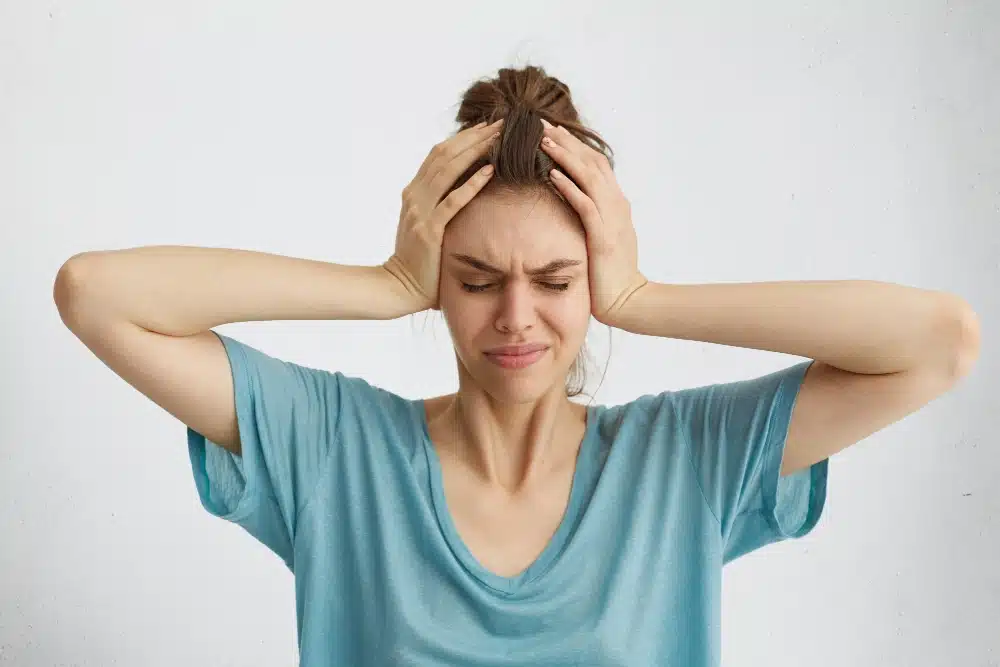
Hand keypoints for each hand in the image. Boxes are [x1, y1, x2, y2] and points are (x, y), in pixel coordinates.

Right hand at [382, 118, 503, 311]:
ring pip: (448, 170)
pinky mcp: (429, 230)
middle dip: (474, 136)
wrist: (399, 287)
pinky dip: (472, 183)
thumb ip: (437, 205)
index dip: (463, 137)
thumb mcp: (424, 224)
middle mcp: (414, 196)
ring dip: (475, 150)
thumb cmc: (418, 260)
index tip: (487, 126)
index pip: (438, 154)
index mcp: (414, 192)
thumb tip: (463, 189)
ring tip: (499, 137)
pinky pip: (453, 201)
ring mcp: (420, 211)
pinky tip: (490, 170)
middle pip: (445, 154)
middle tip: (500, 122)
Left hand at [539, 118, 647, 325]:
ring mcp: (612, 219)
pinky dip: (569, 187)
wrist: (627, 301)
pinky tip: (552, 175)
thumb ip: (595, 217)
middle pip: (592, 162)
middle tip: (542, 124)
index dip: (575, 145)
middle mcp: (617, 205)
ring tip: (543, 141)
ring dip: (566, 156)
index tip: (552, 131)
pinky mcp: (604, 237)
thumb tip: (576, 204)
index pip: (596, 164)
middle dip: (567, 141)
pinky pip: (585, 205)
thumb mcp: (604, 238)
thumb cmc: (611, 274)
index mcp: (617, 204)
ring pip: (589, 177)